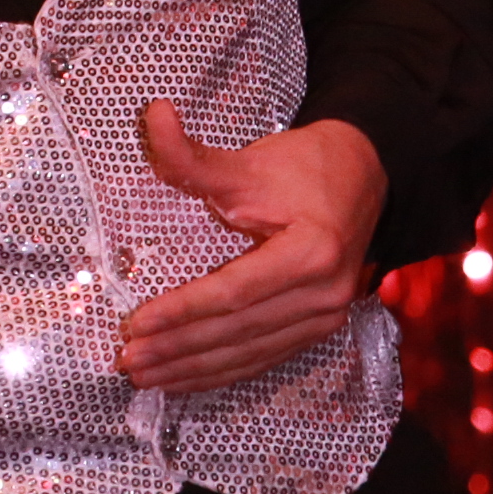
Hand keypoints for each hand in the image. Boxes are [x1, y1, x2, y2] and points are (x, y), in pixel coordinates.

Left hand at [115, 103, 387, 396]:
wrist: (364, 177)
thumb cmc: (304, 167)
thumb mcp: (249, 162)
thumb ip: (194, 155)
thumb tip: (151, 115)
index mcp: (312, 252)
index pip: (234, 293)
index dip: (182, 310)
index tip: (135, 323)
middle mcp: (325, 294)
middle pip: (237, 331)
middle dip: (177, 349)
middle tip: (127, 360)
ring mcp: (326, 317)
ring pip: (248, 353)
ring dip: (193, 369)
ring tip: (144, 377)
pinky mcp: (319, 328)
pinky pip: (263, 358)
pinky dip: (220, 371)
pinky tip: (184, 378)